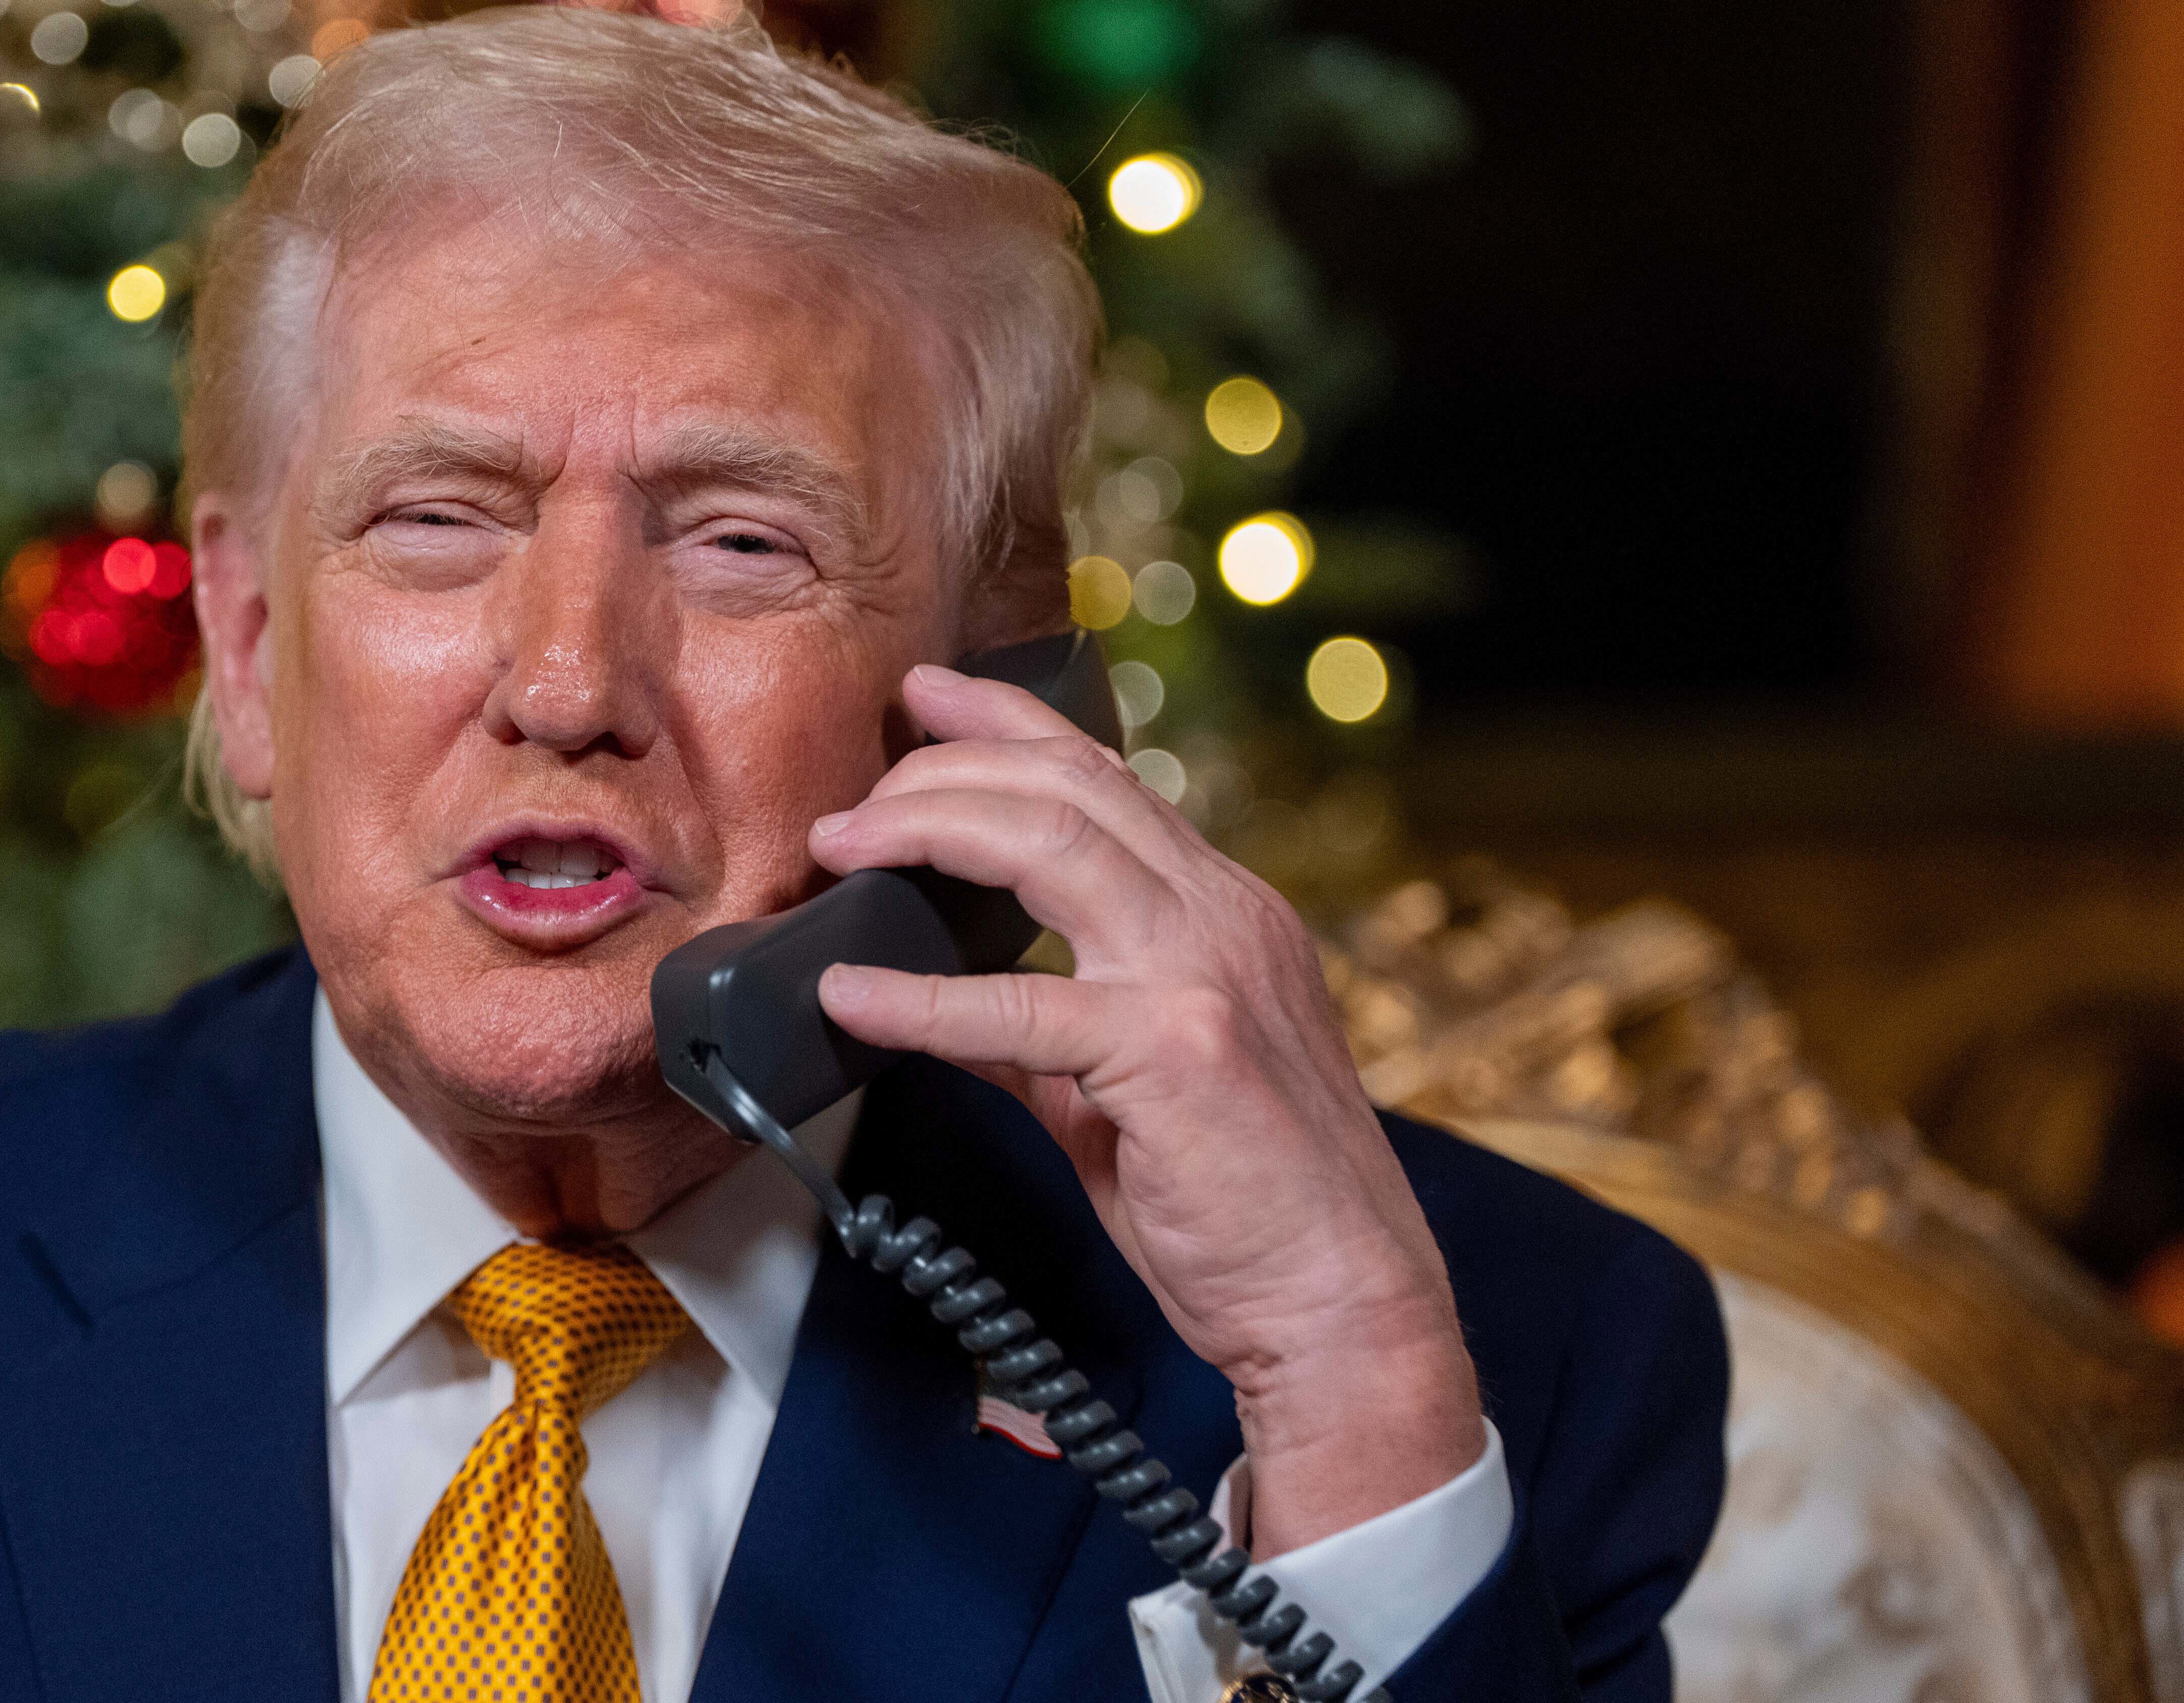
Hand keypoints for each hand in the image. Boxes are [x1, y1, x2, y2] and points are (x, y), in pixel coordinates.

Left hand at [812, 663, 1483, 1556]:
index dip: (1013, 724)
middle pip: (1070, 790)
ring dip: (931, 828)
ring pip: (1051, 846)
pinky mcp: (1175, 1049)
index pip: (1108, 782)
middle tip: (856, 795)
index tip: (930, 698)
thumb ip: (1041, 1035)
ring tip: (843, 845)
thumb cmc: (1246, 1206)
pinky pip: (1019, 1004)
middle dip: (948, 767)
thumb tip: (934, 1003)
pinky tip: (852, 995)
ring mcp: (1206, 974)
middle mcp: (1224, 919)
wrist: (1340, 1306)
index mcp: (1224, 916)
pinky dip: (920, 998)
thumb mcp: (1128, 1093)